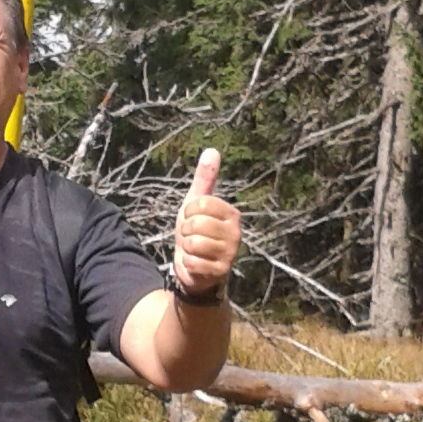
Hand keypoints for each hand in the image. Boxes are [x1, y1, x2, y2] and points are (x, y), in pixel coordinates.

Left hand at [173, 147, 239, 297]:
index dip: (188, 211)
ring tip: (194, 250)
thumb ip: (204, 179)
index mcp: (231, 213)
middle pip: (196, 224)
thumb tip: (212, 150)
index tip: (192, 218)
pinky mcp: (221, 271)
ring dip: (187, 248)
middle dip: (186, 231)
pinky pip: (193, 261)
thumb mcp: (196, 203)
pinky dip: (188, 263)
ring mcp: (230, 253)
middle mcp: (235, 232)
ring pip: (194, 243)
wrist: (193, 268)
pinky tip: (195, 263)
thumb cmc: (196, 232)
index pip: (201, 204)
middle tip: (192, 236)